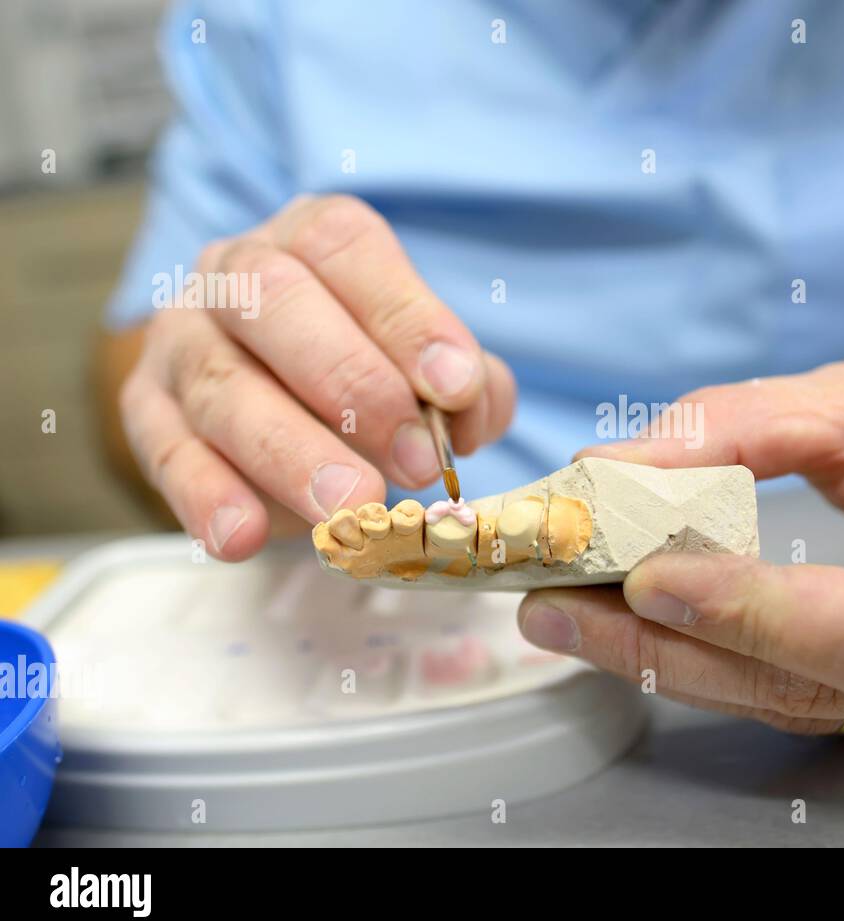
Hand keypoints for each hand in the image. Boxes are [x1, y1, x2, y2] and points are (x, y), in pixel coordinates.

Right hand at [119, 194, 515, 558]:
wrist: (275, 381)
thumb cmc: (368, 363)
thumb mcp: (424, 360)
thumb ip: (464, 382)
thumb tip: (472, 411)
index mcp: (308, 238)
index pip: (344, 246)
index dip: (404, 316)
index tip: (455, 386)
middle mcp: (234, 273)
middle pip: (272, 301)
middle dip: (351, 383)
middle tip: (417, 460)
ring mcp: (181, 339)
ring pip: (222, 385)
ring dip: (290, 453)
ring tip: (350, 507)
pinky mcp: (148, 410)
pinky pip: (167, 451)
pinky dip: (206, 496)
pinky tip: (244, 537)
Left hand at [518, 353, 843, 735]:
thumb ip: (736, 429)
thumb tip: (608, 471)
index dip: (763, 615)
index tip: (650, 577)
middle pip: (819, 686)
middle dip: (676, 649)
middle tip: (561, 605)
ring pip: (791, 703)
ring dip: (671, 662)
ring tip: (571, 615)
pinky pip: (794, 694)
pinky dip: (709, 661)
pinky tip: (636, 629)